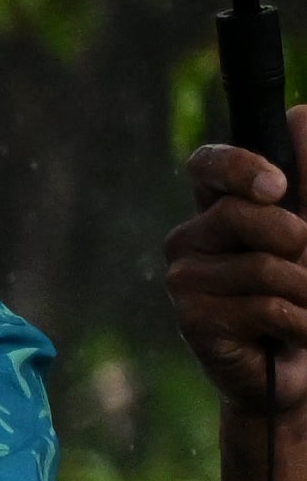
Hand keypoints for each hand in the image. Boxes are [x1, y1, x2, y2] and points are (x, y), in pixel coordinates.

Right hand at [171, 136, 305, 419]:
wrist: (300, 365)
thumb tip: (302, 115)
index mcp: (218, 206)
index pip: (208, 165)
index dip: (239, 168)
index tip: (279, 188)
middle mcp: (192, 237)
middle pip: (241, 213)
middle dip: (295, 238)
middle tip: (304, 261)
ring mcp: (186, 278)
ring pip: (262, 265)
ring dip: (306, 289)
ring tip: (305, 307)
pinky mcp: (193, 318)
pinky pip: (264, 306)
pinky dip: (299, 322)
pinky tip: (292, 334)